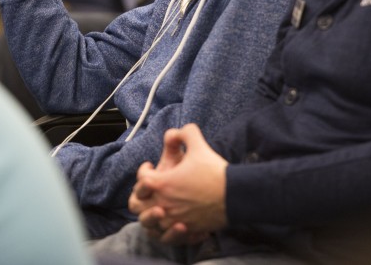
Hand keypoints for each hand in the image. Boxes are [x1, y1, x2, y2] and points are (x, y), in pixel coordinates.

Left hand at [131, 124, 227, 242]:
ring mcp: (173, 221)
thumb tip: (175, 133)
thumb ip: (184, 134)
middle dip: (140, 195)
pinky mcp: (185, 231)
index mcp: (161, 184)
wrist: (234, 195)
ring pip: (149, 224)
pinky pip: (167, 236)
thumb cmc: (214, 171)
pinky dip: (166, 229)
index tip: (150, 167)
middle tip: (149, 189)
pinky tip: (174, 221)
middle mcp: (163, 205)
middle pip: (136, 205)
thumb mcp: (198, 145)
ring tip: (160, 206)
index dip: (143, 170)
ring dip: (151, 214)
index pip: (141, 179)